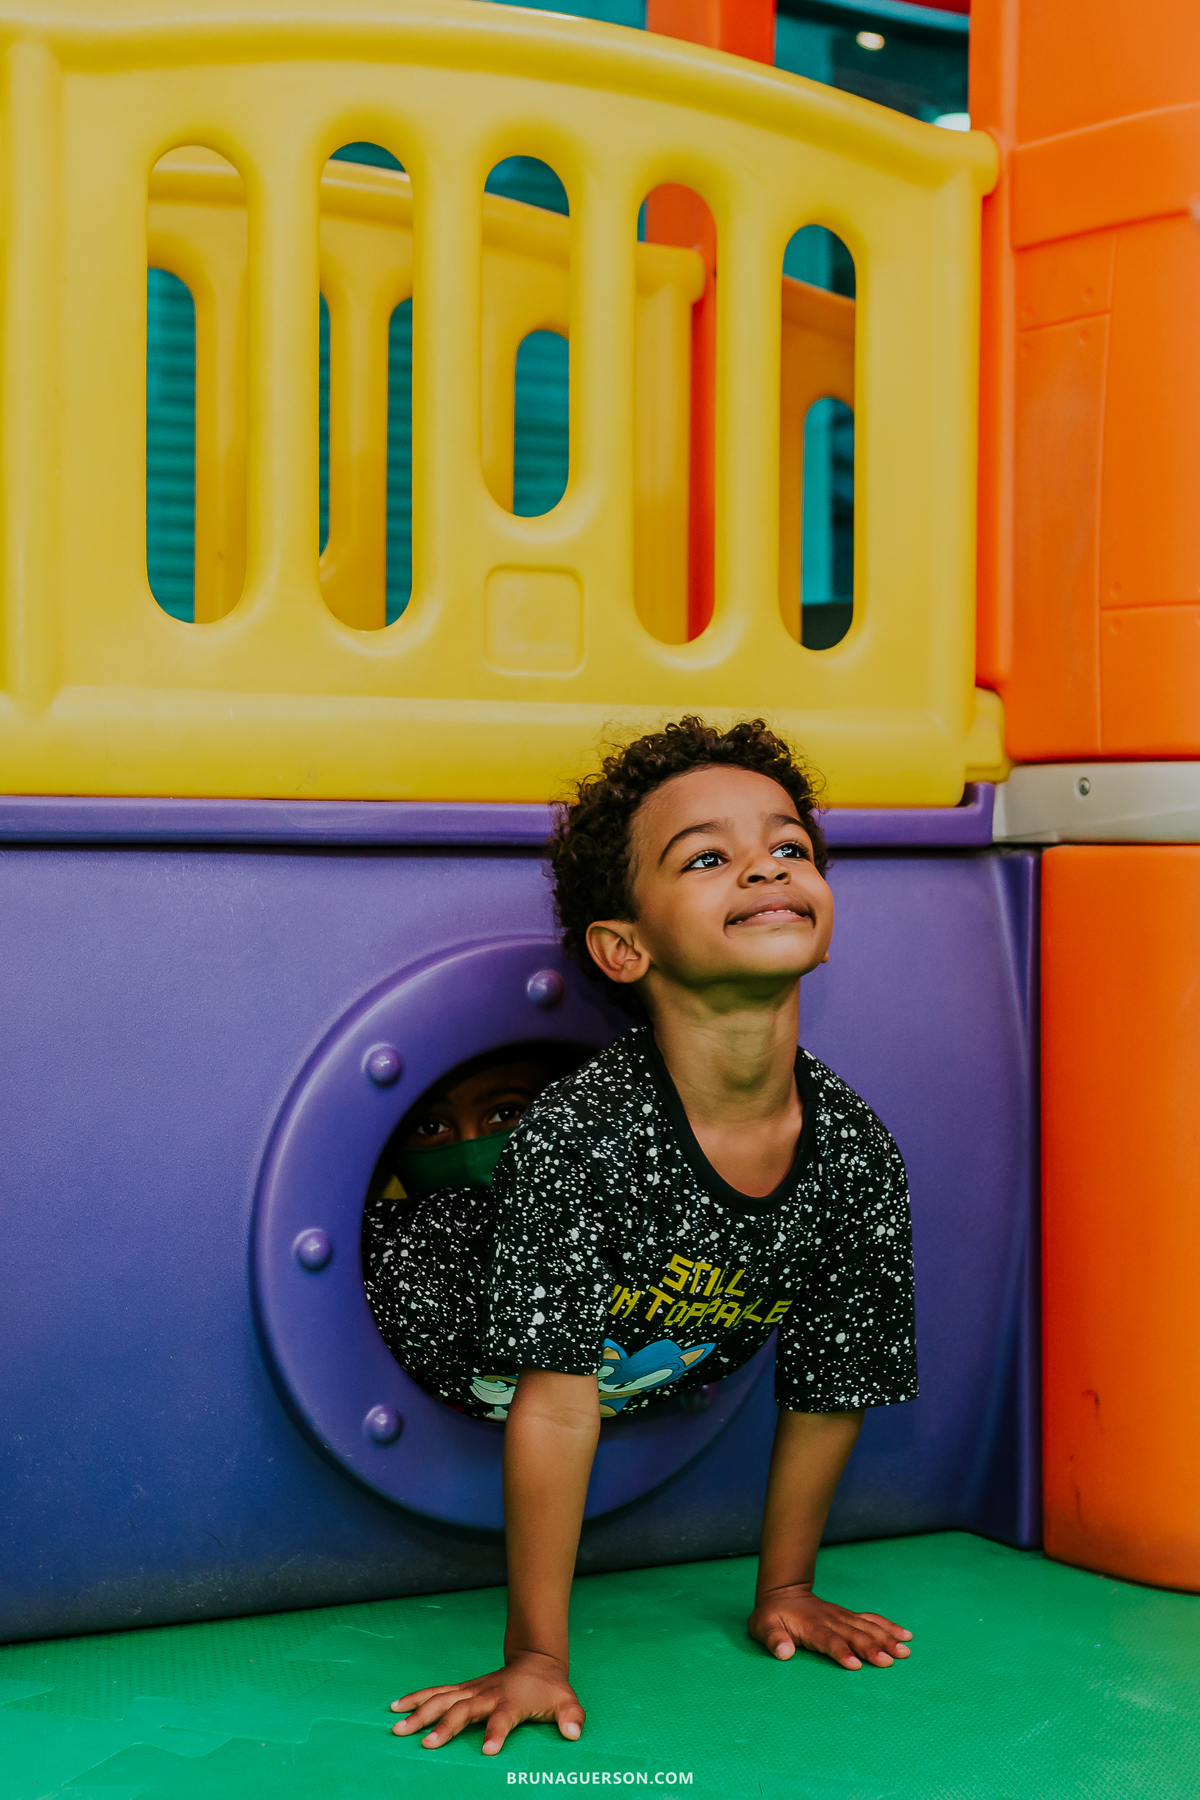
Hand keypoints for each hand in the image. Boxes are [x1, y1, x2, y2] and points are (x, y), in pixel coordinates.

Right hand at [390, 1648, 584, 1754]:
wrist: (535, 1659)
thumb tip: (574, 1733)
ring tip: (399, 1727)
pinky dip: (416, 1698)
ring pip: (443, 1699)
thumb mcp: (567, 1701)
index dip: (497, 1733)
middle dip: (445, 1726)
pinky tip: (396, 1706)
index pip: (504, 1718)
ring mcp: (472, 1690)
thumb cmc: (549, 1688)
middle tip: (426, 1744)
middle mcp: (488, 1694)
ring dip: (420, 1712)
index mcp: (512, 1700)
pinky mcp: (463, 1689)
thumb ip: (571, 1717)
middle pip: (464, 1709)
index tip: (488, 1751)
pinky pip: (436, 1692)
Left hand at [749, 1583, 912, 1669]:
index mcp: (811, 1626)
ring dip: (886, 1638)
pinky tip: (905, 1635)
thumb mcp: (763, 1626)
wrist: (784, 1593)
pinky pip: (871, 1620)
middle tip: (890, 1661)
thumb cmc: (772, 1616)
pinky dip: (888, 1627)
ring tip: (905, 1651)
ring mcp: (842, 1617)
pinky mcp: (849, 1617)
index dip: (842, 1652)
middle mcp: (831, 1621)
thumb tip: (783, 1653)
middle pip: (854, 1635)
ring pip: (867, 1627)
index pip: (828, 1640)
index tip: (856, 1665)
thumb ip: (773, 1639)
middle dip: (872, 1648)